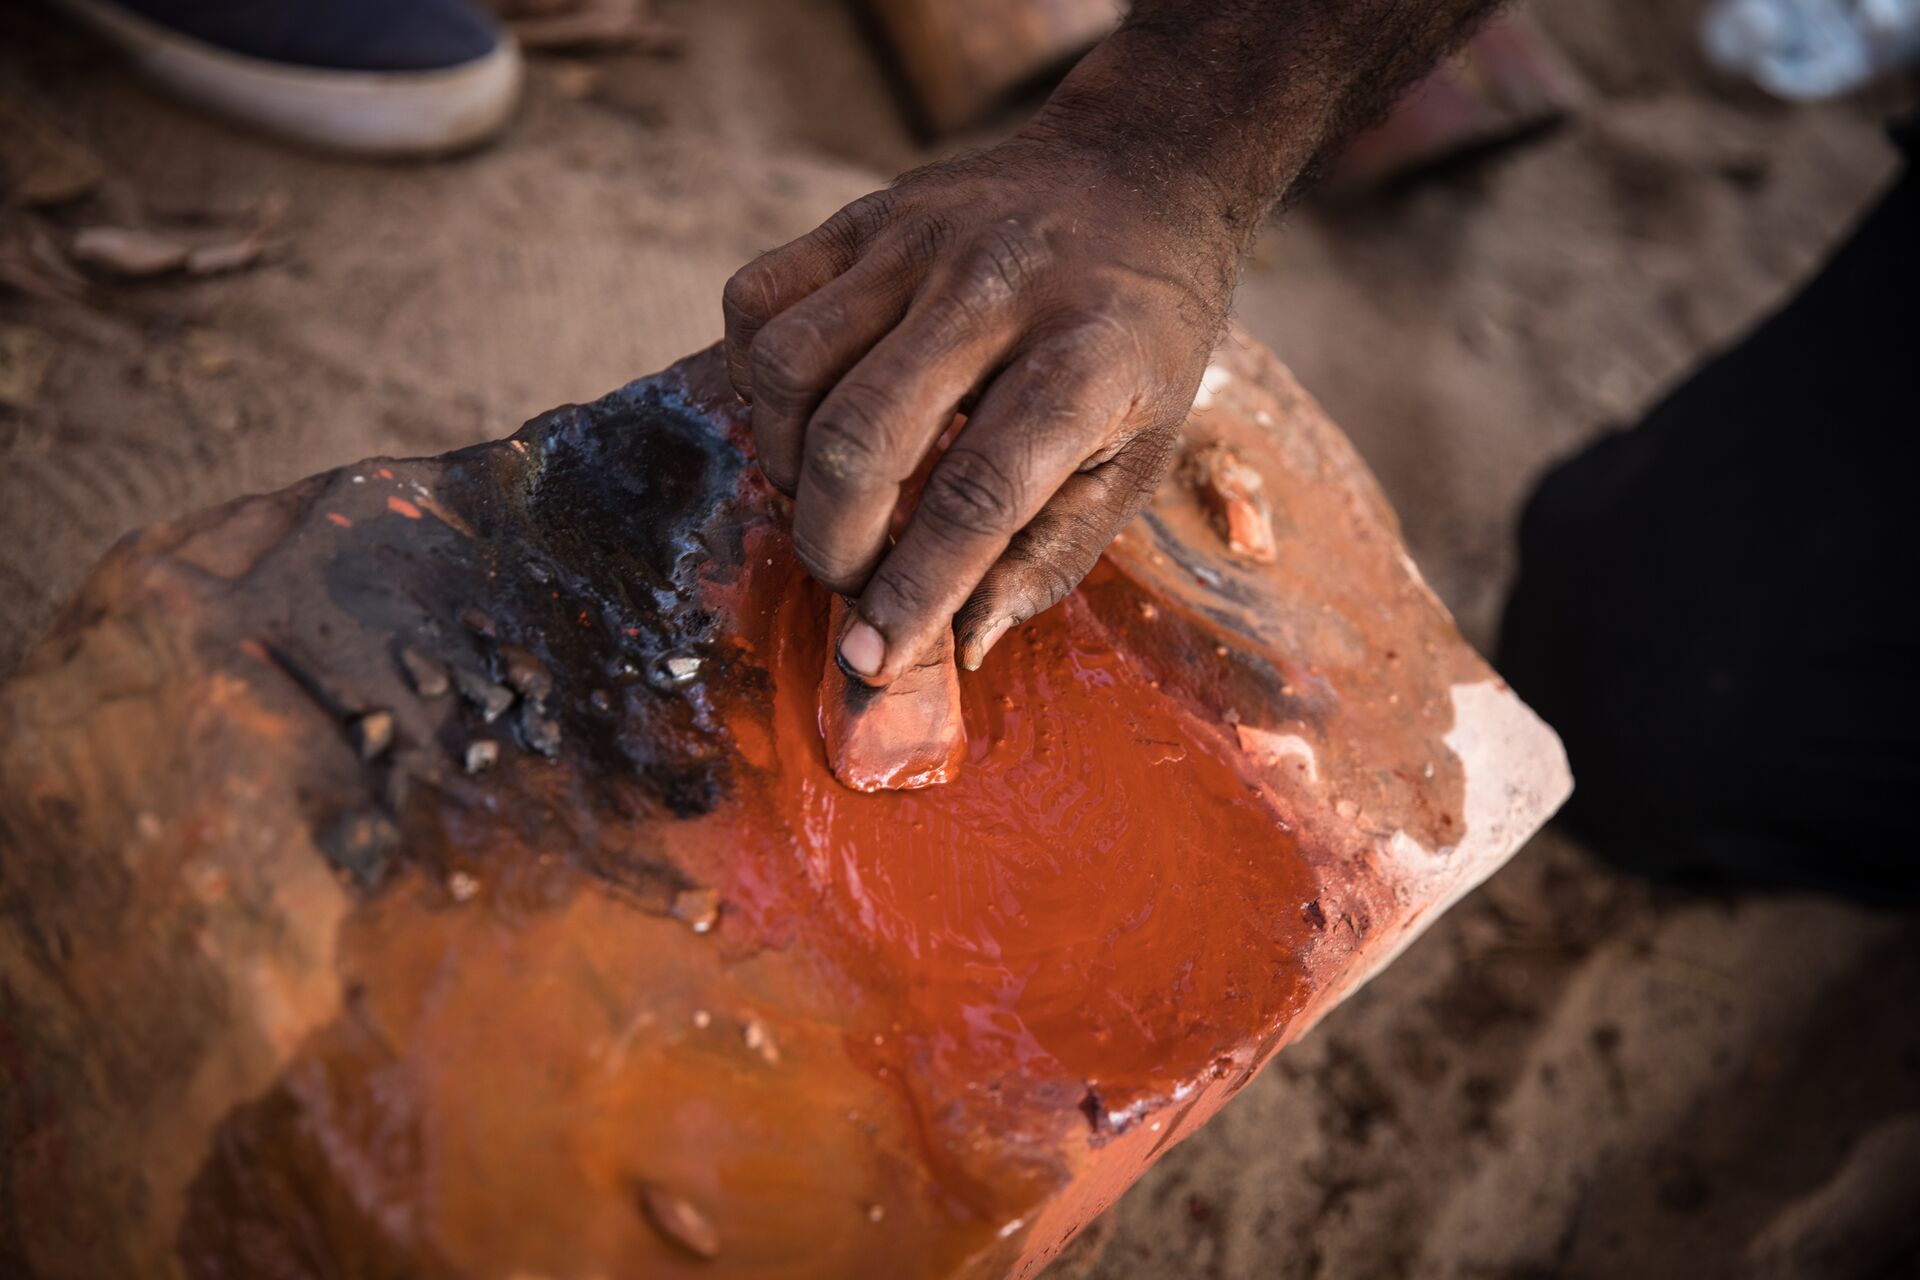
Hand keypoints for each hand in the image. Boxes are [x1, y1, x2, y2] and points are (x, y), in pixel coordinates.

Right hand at [722, 133, 1238, 683]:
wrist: (1135, 179)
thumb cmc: (1142, 343)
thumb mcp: (1140, 456)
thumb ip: (1052, 555)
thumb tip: (960, 643)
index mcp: (1087, 359)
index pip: (978, 495)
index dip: (915, 591)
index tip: (875, 661)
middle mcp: (995, 289)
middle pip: (863, 439)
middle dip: (835, 543)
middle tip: (852, 579)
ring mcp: (917, 240)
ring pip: (789, 369)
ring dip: (789, 464)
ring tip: (828, 497)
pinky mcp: (861, 217)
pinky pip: (757, 301)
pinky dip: (756, 380)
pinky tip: (804, 415)